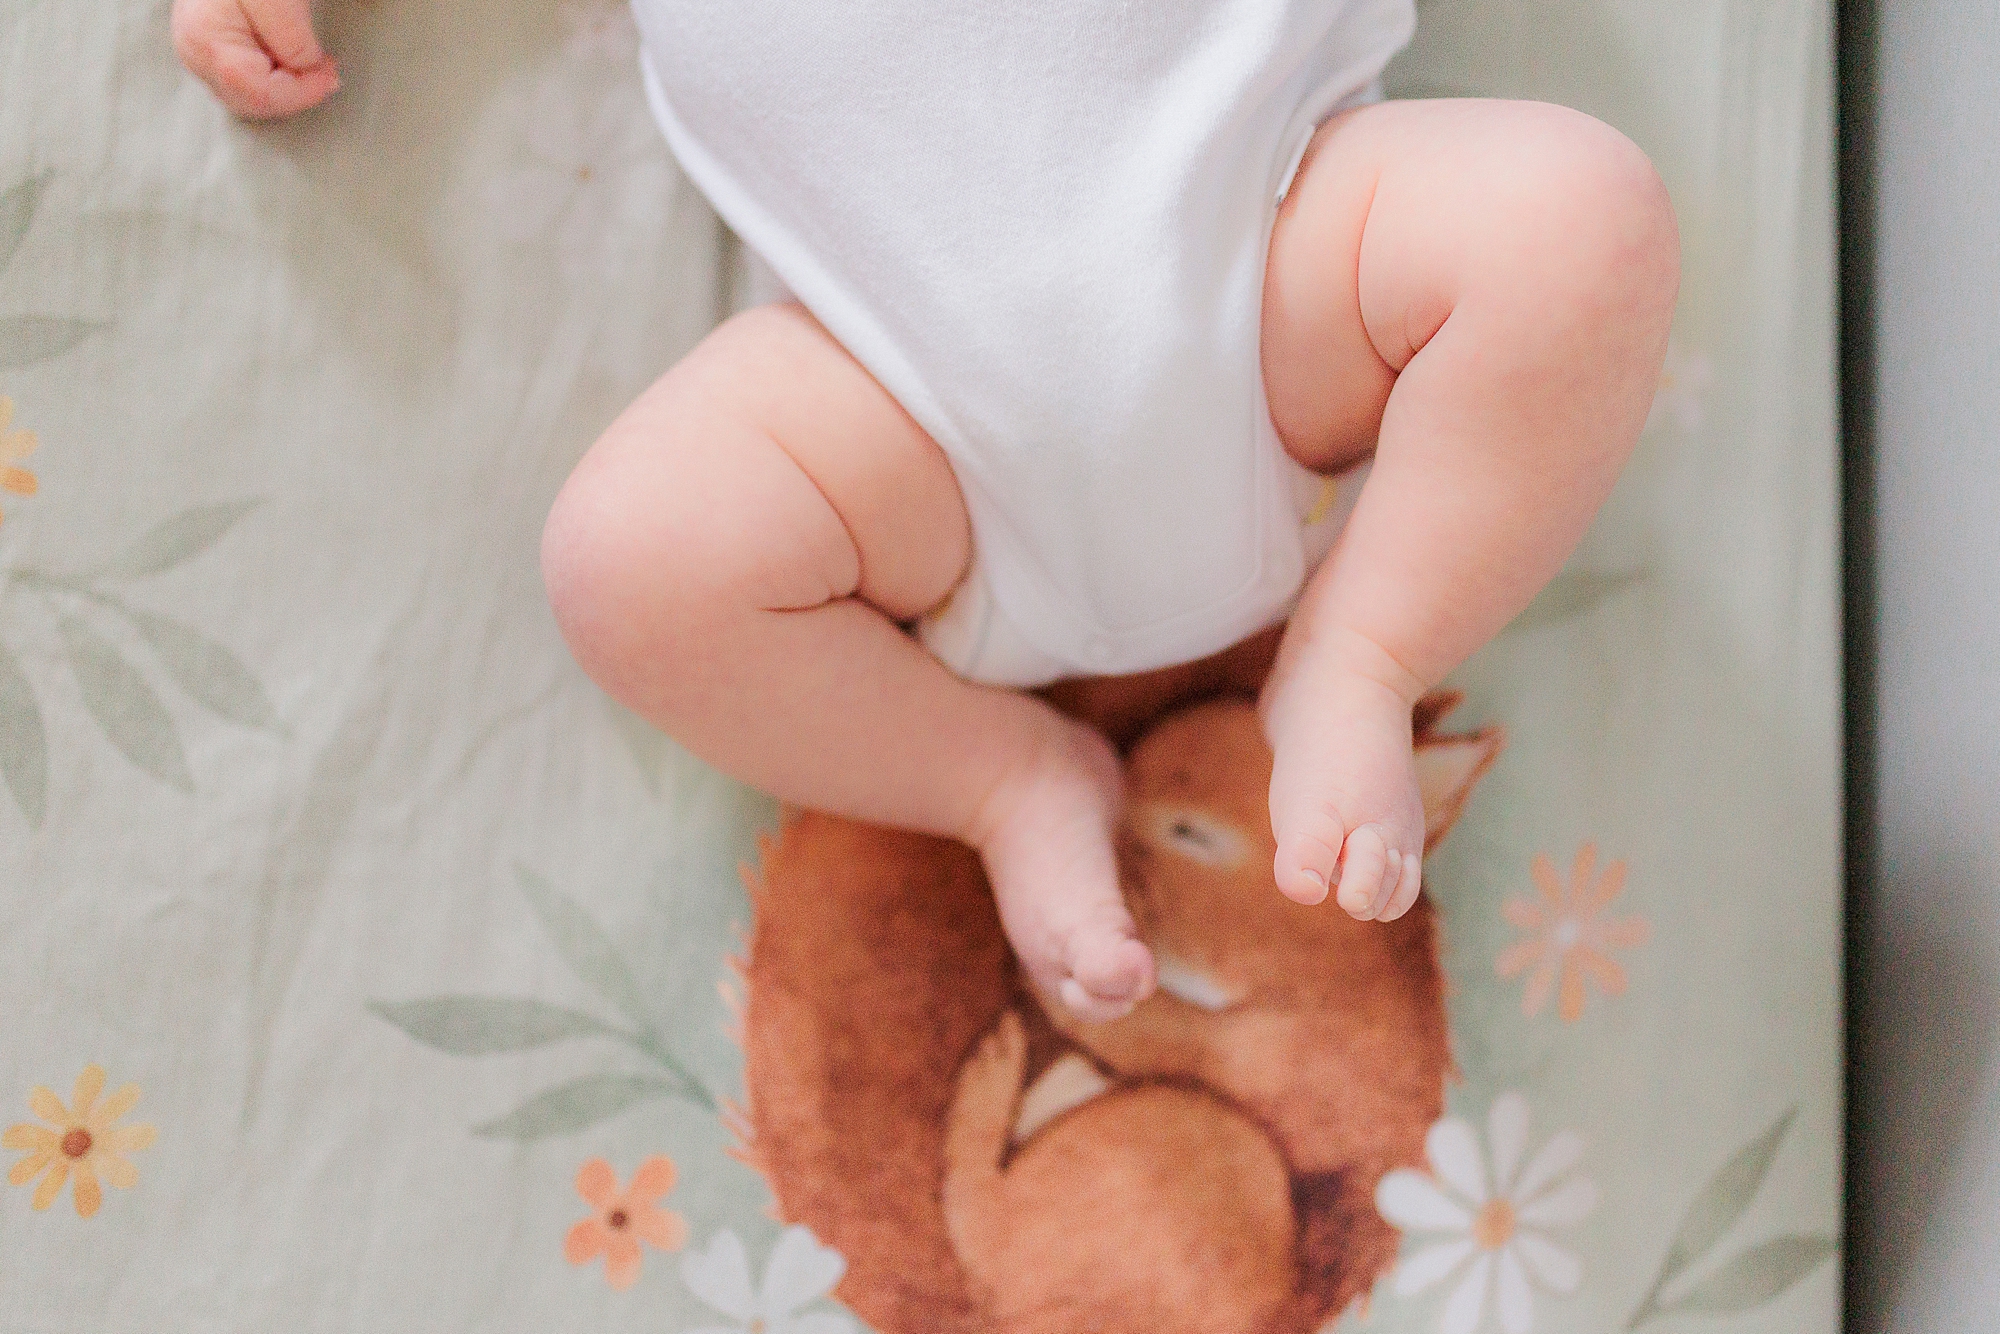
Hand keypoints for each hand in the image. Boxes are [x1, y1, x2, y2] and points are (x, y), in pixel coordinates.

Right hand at [170, 0, 339, 119]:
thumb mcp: (276, 1)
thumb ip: (292, 40)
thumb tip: (306, 69)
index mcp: (207, 43)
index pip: (259, 94)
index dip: (301, 93)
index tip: (330, 75)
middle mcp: (195, 53)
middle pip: (251, 102)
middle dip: (293, 93)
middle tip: (324, 70)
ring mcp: (198, 50)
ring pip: (246, 96)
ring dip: (284, 88)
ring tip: (308, 62)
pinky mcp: (208, 44)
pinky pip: (243, 79)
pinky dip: (272, 78)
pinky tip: (287, 59)